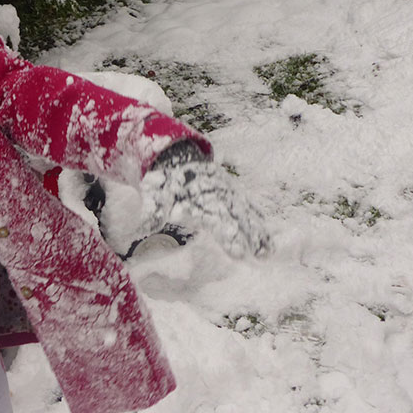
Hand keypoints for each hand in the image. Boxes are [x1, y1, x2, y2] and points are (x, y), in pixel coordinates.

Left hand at [140, 147, 271, 258]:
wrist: (177, 156)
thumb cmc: (165, 181)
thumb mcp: (155, 193)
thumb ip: (152, 210)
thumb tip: (144, 228)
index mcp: (197, 196)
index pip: (216, 219)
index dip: (227, 236)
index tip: (238, 253)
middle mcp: (216, 194)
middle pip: (235, 218)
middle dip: (248, 237)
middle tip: (259, 256)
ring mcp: (226, 192)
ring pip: (245, 212)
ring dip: (257, 231)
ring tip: (268, 252)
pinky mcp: (231, 191)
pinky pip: (247, 205)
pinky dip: (257, 219)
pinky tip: (266, 235)